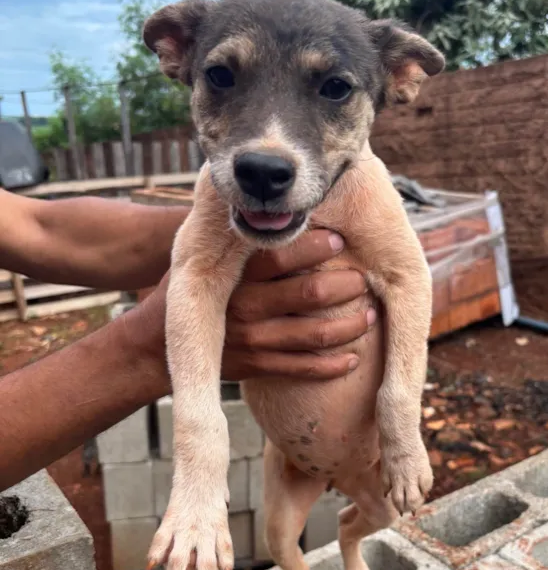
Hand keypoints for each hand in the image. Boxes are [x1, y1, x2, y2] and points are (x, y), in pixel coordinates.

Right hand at [124, 228, 373, 387]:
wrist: (154, 347)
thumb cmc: (191, 290)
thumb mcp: (204, 259)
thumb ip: (237, 240)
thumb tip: (271, 200)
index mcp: (235, 276)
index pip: (281, 256)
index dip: (315, 247)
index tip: (340, 238)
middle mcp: (245, 308)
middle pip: (309, 295)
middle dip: (346, 286)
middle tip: (365, 279)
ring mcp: (253, 340)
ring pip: (314, 335)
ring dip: (350, 326)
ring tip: (370, 316)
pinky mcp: (256, 367)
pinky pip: (302, 369)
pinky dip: (332, 366)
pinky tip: (353, 360)